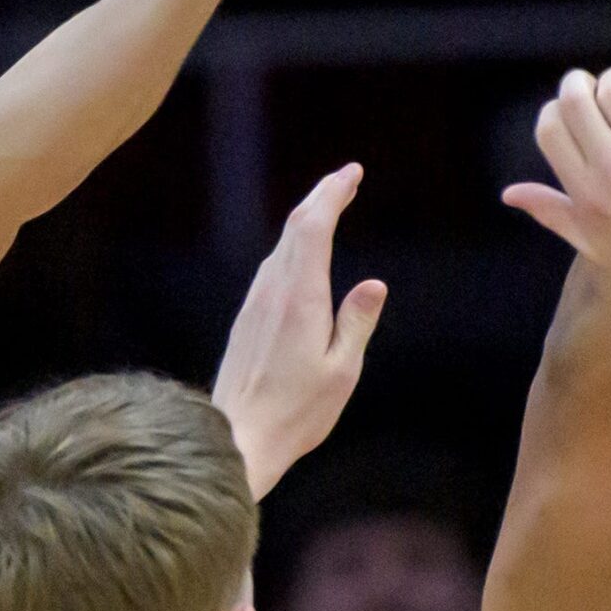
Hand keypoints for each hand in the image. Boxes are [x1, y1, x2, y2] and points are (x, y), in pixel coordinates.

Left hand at [211, 164, 387, 497]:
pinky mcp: (247, 320)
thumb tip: (373, 284)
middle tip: (347, 178)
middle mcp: (273, 292)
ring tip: (330, 206)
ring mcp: (255, 305)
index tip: (353, 173)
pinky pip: (272, 268)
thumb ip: (356, 322)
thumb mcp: (341, 371)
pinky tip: (301, 255)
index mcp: (300, 298)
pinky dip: (293, 247)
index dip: (333, 193)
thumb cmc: (296, 412)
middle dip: (322, 196)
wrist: (237, 437)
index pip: (314, 226)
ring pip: (281, 246)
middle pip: (295, 227)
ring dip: (306, 220)